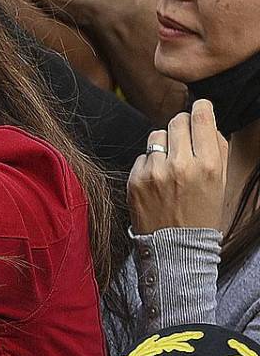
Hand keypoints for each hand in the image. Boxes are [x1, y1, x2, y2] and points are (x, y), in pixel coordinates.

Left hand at [129, 100, 229, 233]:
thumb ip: (215, 150)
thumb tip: (206, 121)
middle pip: (177, 121)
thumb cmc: (202, 215)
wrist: (175, 248)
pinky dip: (150, 163)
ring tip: (170, 165)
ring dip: (164, 144)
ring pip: (157, 135)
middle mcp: (181, 165)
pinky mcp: (135, 178)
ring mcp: (155, 171)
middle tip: (184, 138)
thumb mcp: (220, 184)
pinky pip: (142, 155)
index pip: (201, 118)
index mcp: (209, 166)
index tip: (200, 107)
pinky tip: (157, 181)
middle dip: (181, 126)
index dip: (201, 108)